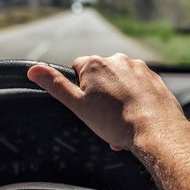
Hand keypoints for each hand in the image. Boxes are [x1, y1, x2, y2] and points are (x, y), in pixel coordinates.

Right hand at [27, 54, 185, 151]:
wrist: (156, 129)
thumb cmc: (115, 120)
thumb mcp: (78, 105)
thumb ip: (55, 85)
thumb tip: (33, 70)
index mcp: (95, 64)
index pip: (78, 68)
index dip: (81, 87)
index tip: (89, 102)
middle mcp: (117, 60)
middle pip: (100, 75)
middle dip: (100, 92)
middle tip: (105, 114)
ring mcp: (137, 67)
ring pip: (120, 81)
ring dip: (118, 96)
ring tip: (121, 117)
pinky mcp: (152, 76)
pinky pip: (137, 84)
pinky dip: (135, 96)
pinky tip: (136, 113)